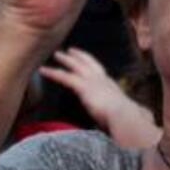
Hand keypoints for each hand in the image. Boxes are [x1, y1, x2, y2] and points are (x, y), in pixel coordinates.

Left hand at [39, 47, 156, 143]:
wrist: (124, 116)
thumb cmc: (124, 118)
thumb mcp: (120, 112)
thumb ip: (116, 111)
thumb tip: (125, 119)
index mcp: (110, 85)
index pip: (99, 71)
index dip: (91, 64)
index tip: (85, 60)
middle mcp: (102, 79)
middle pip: (89, 62)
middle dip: (79, 56)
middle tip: (69, 50)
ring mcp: (93, 81)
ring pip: (76, 66)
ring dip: (65, 60)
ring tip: (55, 55)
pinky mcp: (83, 87)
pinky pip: (65, 77)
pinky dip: (53, 72)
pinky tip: (43, 70)